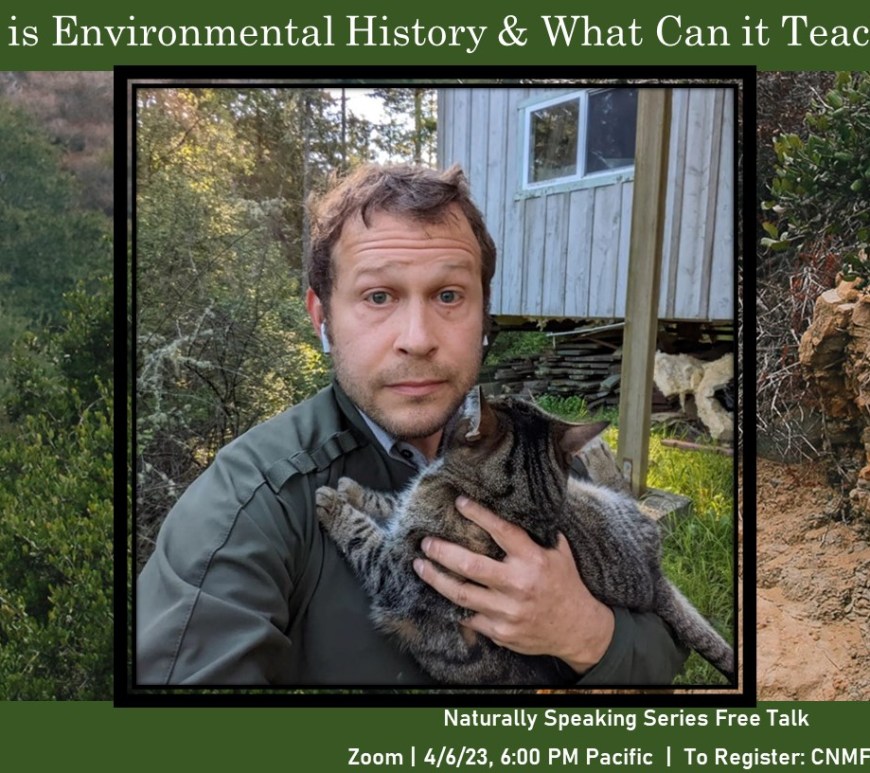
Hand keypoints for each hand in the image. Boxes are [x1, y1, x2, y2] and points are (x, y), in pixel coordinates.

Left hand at [413, 496, 614, 673]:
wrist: (578, 630)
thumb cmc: (566, 585)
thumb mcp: (559, 553)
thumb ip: (538, 533)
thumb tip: (518, 506)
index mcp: (533, 560)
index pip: (501, 530)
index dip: (478, 514)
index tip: (459, 502)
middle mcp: (518, 585)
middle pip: (470, 565)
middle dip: (442, 551)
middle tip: (426, 542)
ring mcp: (507, 611)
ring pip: (461, 593)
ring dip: (436, 578)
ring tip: (421, 565)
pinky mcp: (500, 632)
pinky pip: (468, 617)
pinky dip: (452, 605)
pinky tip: (437, 593)